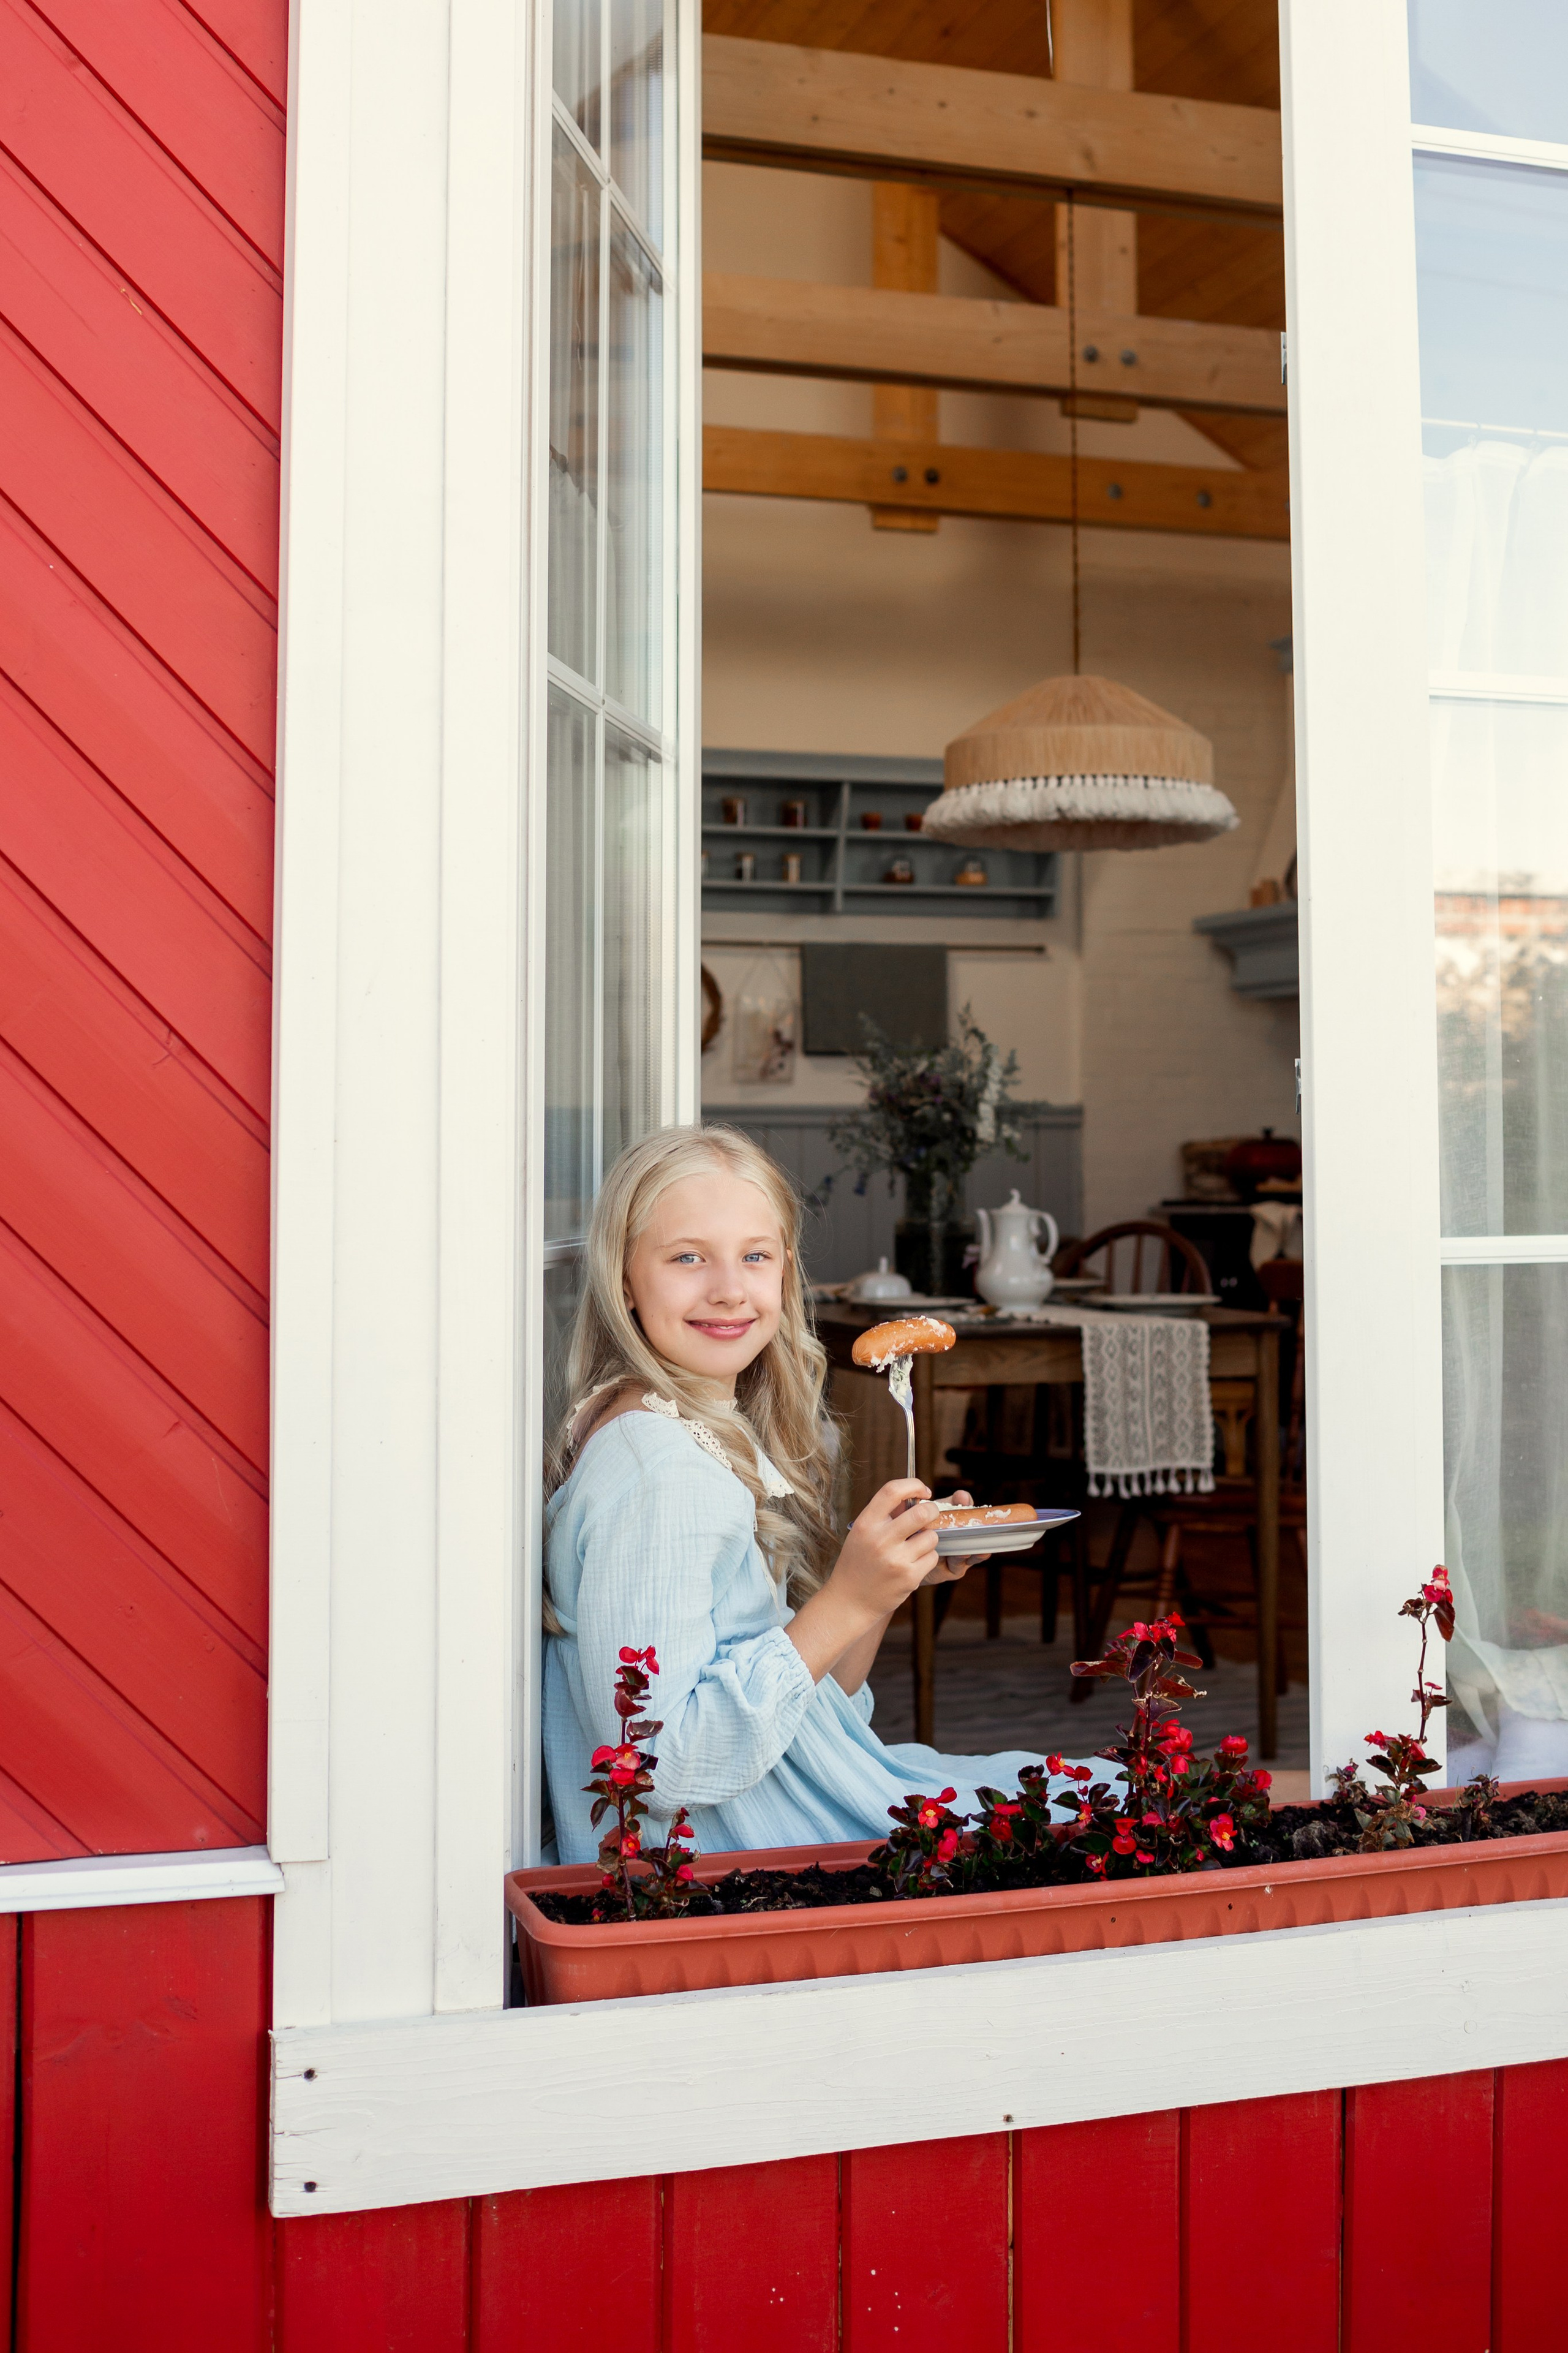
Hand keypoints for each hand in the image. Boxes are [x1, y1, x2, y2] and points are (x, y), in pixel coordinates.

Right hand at [785, 1484, 986, 1682]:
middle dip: (932, 1511)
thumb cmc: (857, 1563)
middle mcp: (880, 1539)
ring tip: (914, 1547)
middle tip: (929, 1516)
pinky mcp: (909, 1577)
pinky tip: (913, 1564)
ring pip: (932, 1536)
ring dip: (928, 1539)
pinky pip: (932, 1557)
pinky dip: (927, 1558)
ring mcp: (896, 1559)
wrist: (850, 1601)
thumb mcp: (861, 1533)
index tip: (923, 1490)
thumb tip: (913, 1493)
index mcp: (866, 1524)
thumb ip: (884, 1514)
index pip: (892, 1491)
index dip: (913, 1485)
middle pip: (923, 1512)